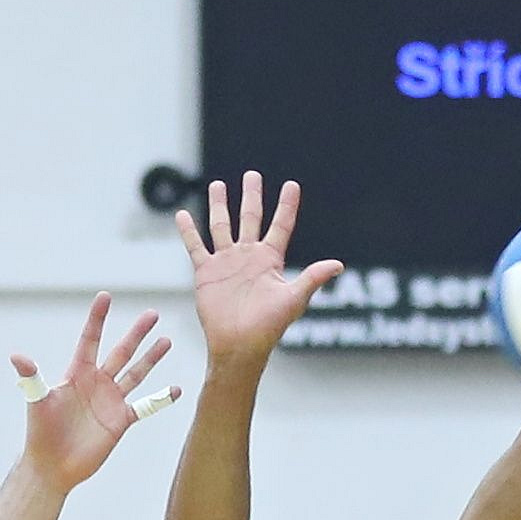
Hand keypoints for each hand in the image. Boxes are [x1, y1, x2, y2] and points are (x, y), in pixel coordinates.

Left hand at [12, 295, 175, 488]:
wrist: (52, 466)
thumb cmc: (41, 432)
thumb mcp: (38, 401)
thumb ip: (32, 378)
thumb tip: (17, 356)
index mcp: (77, 373)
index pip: (90, 340)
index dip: (98, 319)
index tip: (105, 296)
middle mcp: (97, 383)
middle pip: (121, 352)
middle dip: (137, 333)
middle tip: (153, 314)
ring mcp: (111, 401)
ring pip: (136, 374)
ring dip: (151, 358)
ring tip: (166, 340)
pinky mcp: (121, 420)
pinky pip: (145, 407)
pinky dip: (160, 400)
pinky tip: (176, 389)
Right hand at [178, 171, 344, 366]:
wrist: (239, 345)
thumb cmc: (269, 326)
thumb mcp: (293, 299)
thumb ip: (313, 278)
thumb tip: (338, 265)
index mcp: (270, 259)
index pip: (280, 225)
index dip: (287, 205)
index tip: (292, 185)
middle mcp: (248, 256)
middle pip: (250, 217)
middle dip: (251, 196)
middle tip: (252, 175)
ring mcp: (226, 262)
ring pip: (221, 225)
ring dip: (220, 205)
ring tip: (219, 184)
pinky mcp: (206, 272)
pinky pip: (196, 246)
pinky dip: (188, 231)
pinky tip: (182, 215)